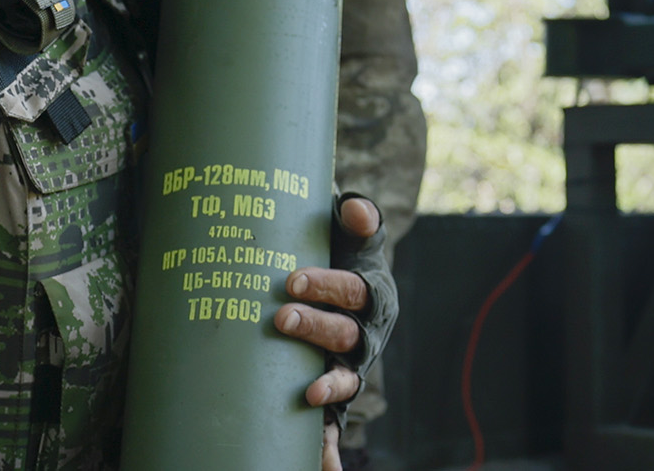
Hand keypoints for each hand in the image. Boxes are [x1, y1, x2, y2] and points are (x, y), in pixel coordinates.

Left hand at [275, 196, 384, 470]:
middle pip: (346, 335)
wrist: (334, 295)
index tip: (292, 279)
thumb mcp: (350, 238)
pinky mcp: (335, 395)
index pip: (355, 291)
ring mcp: (352, 367)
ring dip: (330, 387)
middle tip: (281, 318)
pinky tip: (325, 468)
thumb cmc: (339, 260)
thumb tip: (355, 209)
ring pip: (345, 379)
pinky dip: (331, 449)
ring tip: (309, 394)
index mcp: (372, 295)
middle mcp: (366, 334)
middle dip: (315, 328)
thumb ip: (356, 220)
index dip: (328, 287)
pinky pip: (336, 426)